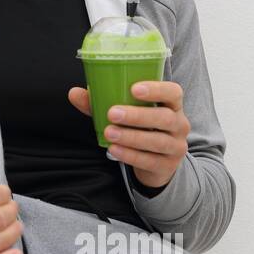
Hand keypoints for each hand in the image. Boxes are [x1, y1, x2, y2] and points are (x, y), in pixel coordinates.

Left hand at [67, 81, 190, 190]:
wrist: (157, 162)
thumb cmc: (141, 128)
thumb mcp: (126, 113)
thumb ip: (102, 102)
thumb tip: (74, 93)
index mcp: (172, 105)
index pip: (174, 92)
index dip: (157, 89)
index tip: (134, 88)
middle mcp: (179, 124)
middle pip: (165, 117)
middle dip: (138, 115)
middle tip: (112, 113)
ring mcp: (176, 146)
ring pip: (157, 141)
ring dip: (131, 136)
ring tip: (109, 132)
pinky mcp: (167, 165)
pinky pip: (150, 160)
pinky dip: (130, 155)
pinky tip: (114, 150)